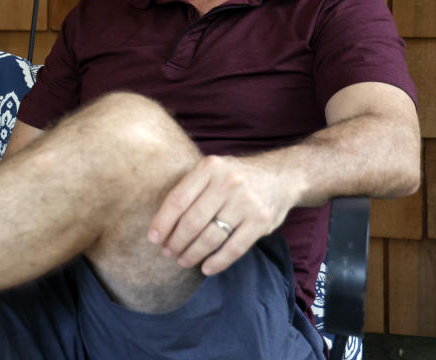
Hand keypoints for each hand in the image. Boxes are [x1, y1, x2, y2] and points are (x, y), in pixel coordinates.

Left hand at [147, 155, 294, 275]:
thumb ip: (191, 189)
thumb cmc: (235, 177)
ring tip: (183, 260)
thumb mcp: (213, 170)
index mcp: (209, 168)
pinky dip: (217, 262)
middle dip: (176, 242)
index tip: (153, 238)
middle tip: (168, 253)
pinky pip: (233, 249)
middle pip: (192, 222)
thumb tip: (161, 223)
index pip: (178, 199)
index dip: (162, 222)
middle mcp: (228, 183)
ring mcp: (246, 203)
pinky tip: (205, 268)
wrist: (282, 176)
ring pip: (211, 238)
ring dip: (193, 254)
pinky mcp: (261, 222)